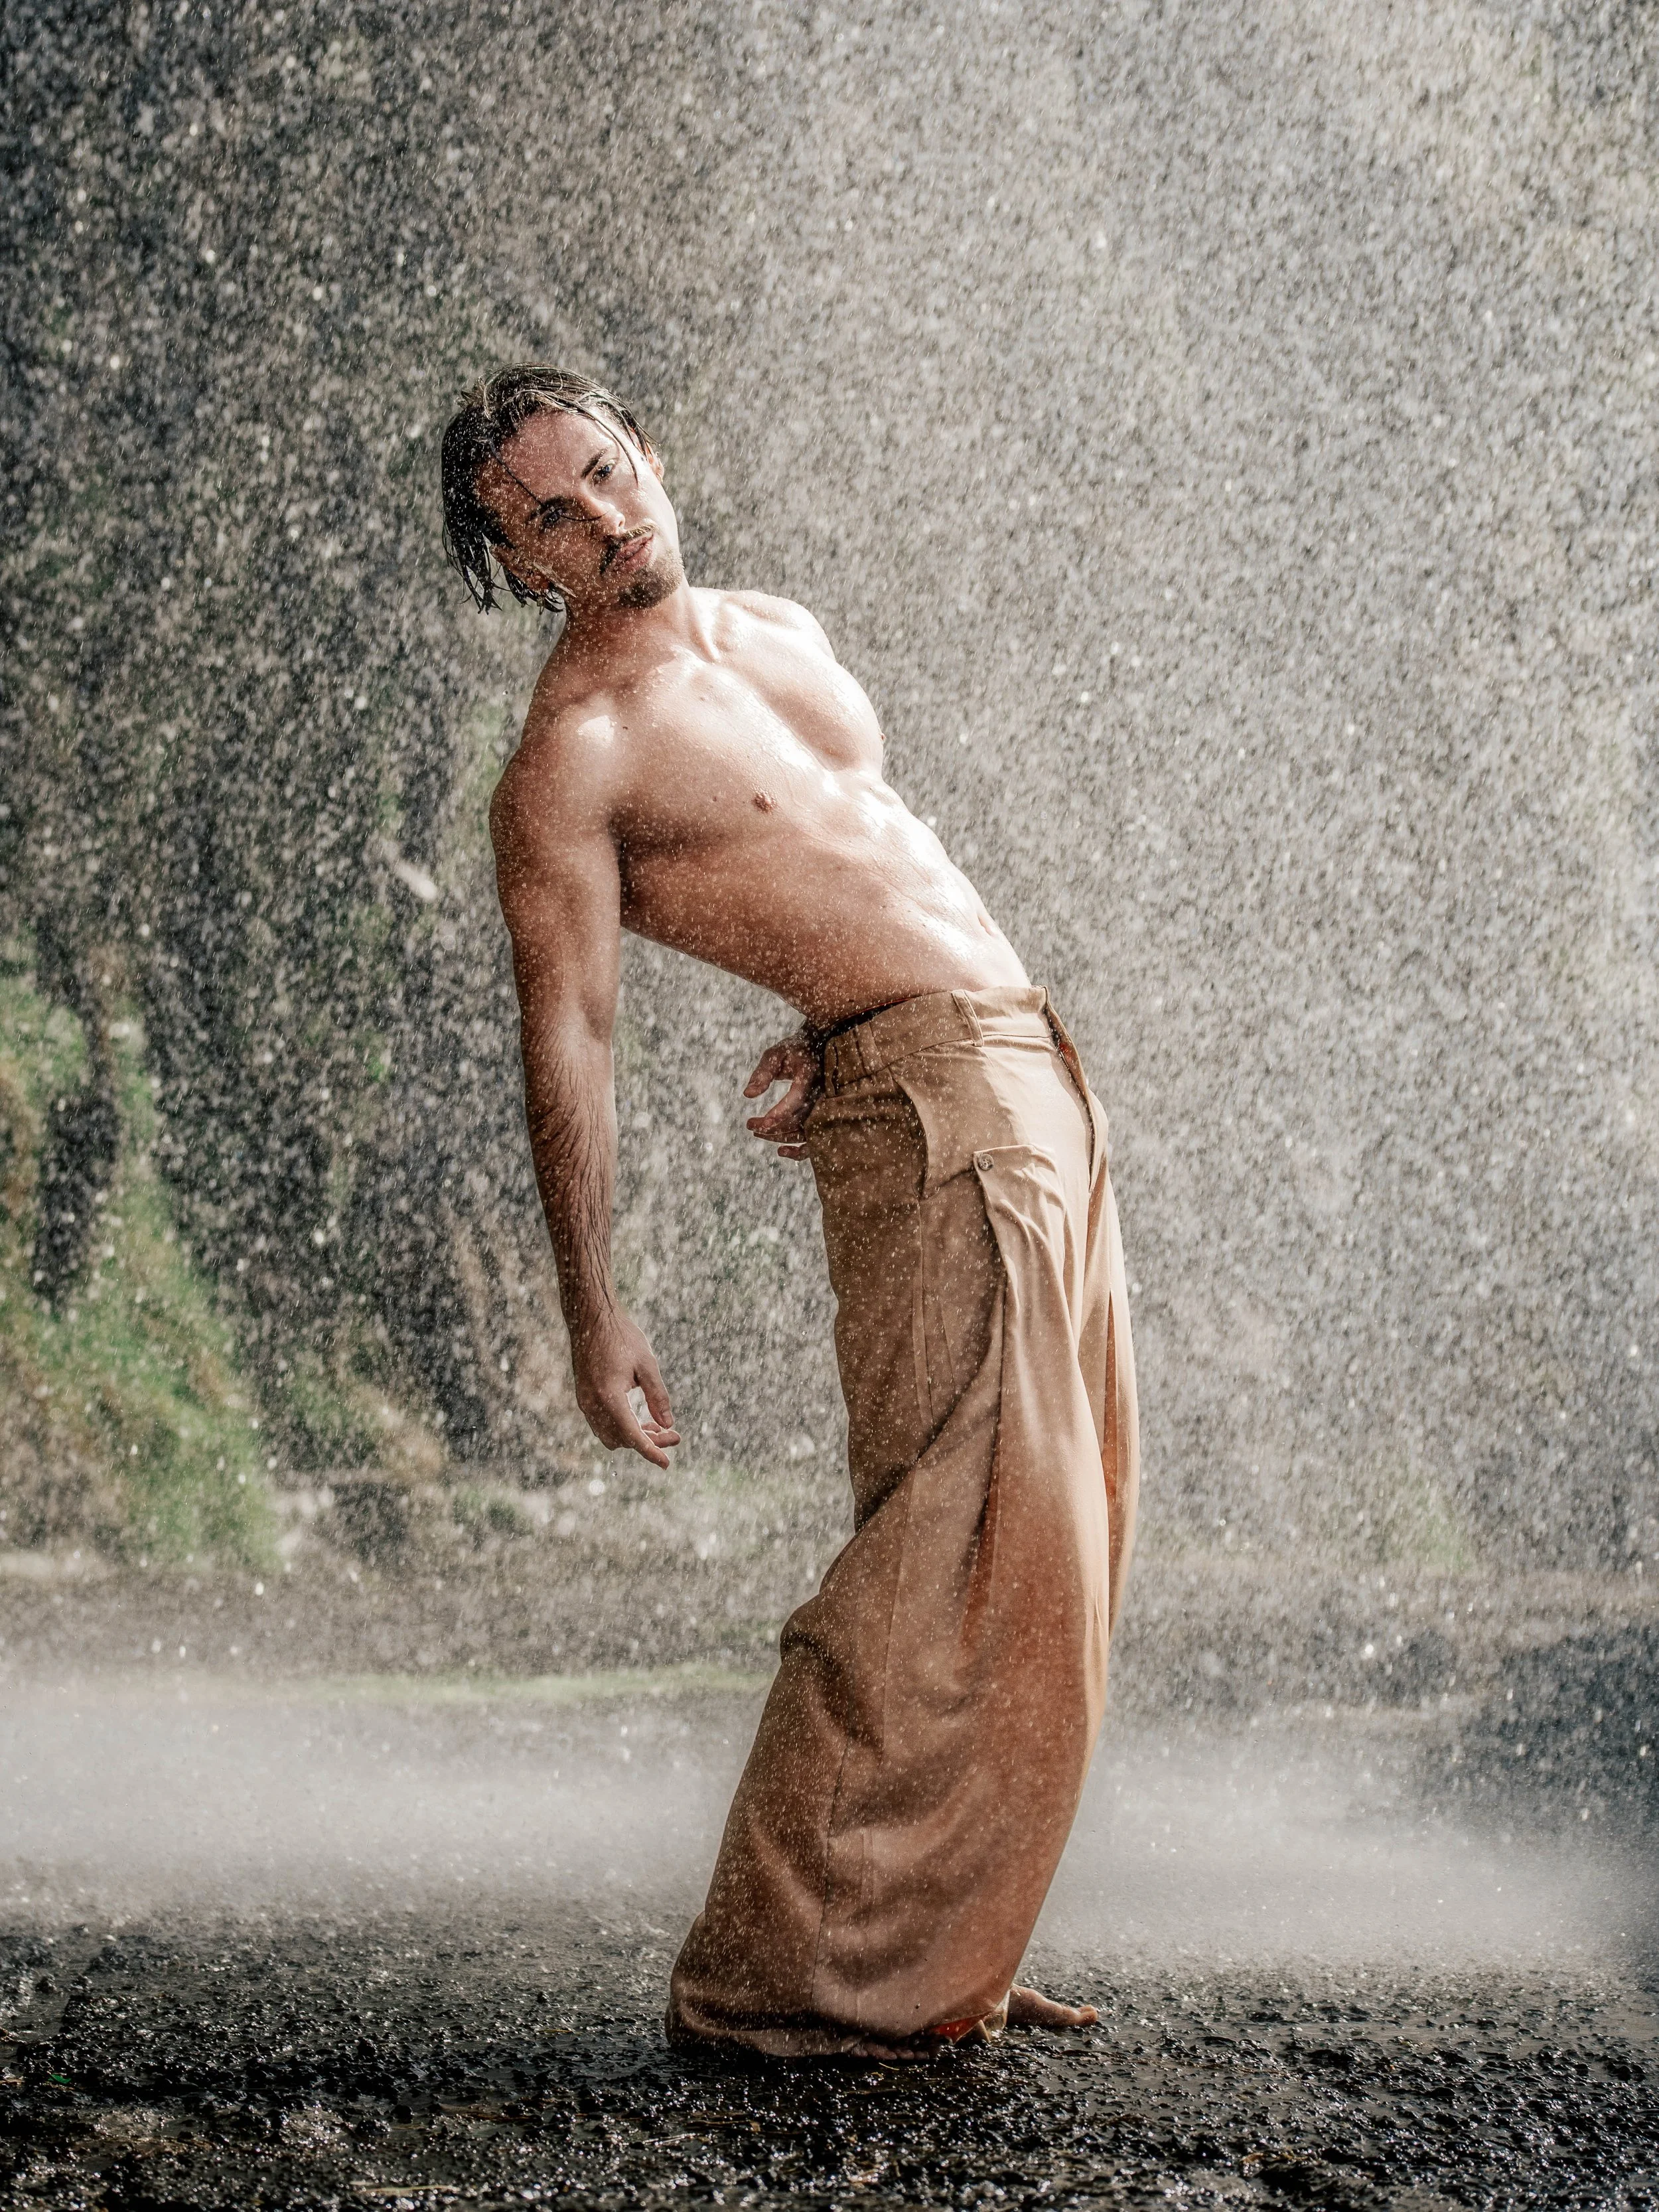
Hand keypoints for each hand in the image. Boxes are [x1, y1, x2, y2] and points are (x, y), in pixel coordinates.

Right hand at [569, 1309, 679, 1467]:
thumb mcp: (647, 1364)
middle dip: (648, 1442)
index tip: (667, 1464)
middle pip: (622, 1439)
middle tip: (674, 1435)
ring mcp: (585, 1402)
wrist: (590, 1317)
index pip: (632, 1436)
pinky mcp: (583, 1397)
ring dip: (634, 1436)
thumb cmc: (621, 1336)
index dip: (651, 1452)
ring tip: (658, 1427)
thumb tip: (669, 1424)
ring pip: (610, 1436)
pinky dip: (621, 1427)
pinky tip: (640, 1417)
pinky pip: (602, 1424)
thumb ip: (658, 1396)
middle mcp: (592, 1405)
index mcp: (609, 1397)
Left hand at [743, 1029, 821, 1159]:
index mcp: (810, 1076)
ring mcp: (823, 1107)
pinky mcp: (821, 1116)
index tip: (758, 1123)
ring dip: (780, 1137)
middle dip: (772, 1126)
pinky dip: (800, 1150)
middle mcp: (820, 1094)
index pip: (797, 1099)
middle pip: (798, 1119)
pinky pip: (814, 1139)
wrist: (818, 1047)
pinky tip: (781, 1151)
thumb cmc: (793, 1051)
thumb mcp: (775, 1054)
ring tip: (757, 1131)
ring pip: (804, 1132)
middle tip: (750, 1125)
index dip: (779, 1113)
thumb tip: (748, 1095)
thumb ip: (762, 1073)